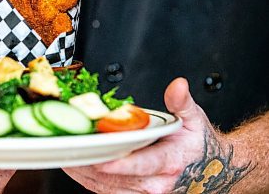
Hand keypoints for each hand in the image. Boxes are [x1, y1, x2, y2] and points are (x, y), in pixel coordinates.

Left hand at [62, 78, 253, 192]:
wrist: (206, 168)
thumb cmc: (195, 142)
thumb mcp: (193, 118)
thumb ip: (181, 102)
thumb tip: (177, 85)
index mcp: (169, 162)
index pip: (141, 165)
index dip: (119, 164)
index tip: (99, 159)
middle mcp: (155, 183)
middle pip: (115, 177)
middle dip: (89, 162)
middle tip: (67, 146)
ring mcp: (142, 192)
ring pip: (104, 186)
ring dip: (82, 171)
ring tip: (62, 153)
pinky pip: (104, 190)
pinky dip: (86, 178)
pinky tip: (72, 164)